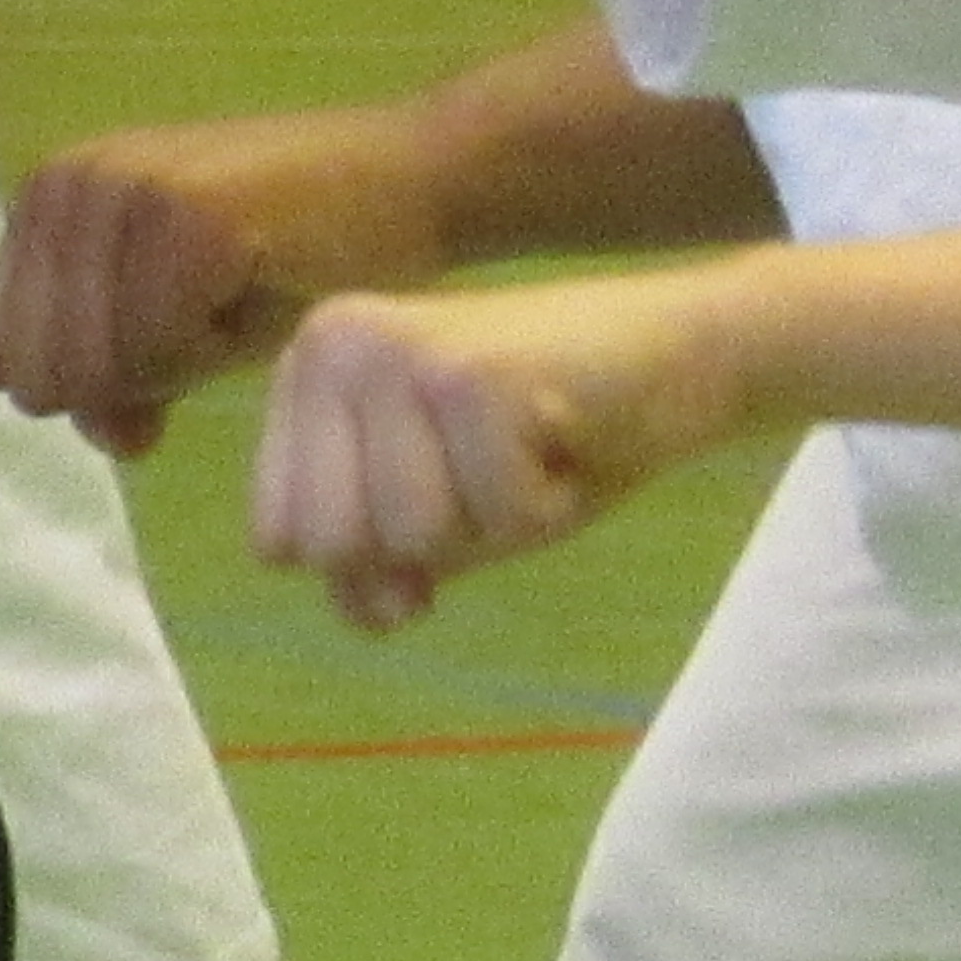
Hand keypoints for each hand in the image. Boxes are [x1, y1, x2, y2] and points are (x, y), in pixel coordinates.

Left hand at [0, 108, 452, 457]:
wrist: (407, 185)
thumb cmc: (289, 256)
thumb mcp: (172, 322)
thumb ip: (104, 375)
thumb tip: (80, 427)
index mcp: (48, 198)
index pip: (3, 351)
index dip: (79, 394)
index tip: (146, 382)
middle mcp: (72, 182)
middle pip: (50, 371)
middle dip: (127, 392)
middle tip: (203, 341)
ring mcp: (126, 191)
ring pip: (105, 366)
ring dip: (176, 371)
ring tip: (230, 308)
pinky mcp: (189, 216)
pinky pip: (162, 351)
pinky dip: (214, 358)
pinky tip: (256, 298)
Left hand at [250, 265, 756, 631]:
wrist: (680, 351)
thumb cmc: (550, 438)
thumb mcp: (444, 514)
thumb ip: (377, 566)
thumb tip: (372, 614)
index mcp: (305, 373)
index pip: (279, 541)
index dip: (369, 564)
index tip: (441, 502)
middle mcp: (332, 346)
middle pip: (337, 549)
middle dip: (434, 544)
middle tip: (491, 470)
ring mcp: (395, 353)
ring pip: (416, 538)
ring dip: (497, 523)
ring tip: (527, 450)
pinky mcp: (472, 375)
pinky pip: (501, 521)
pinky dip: (550, 505)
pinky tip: (565, 437)